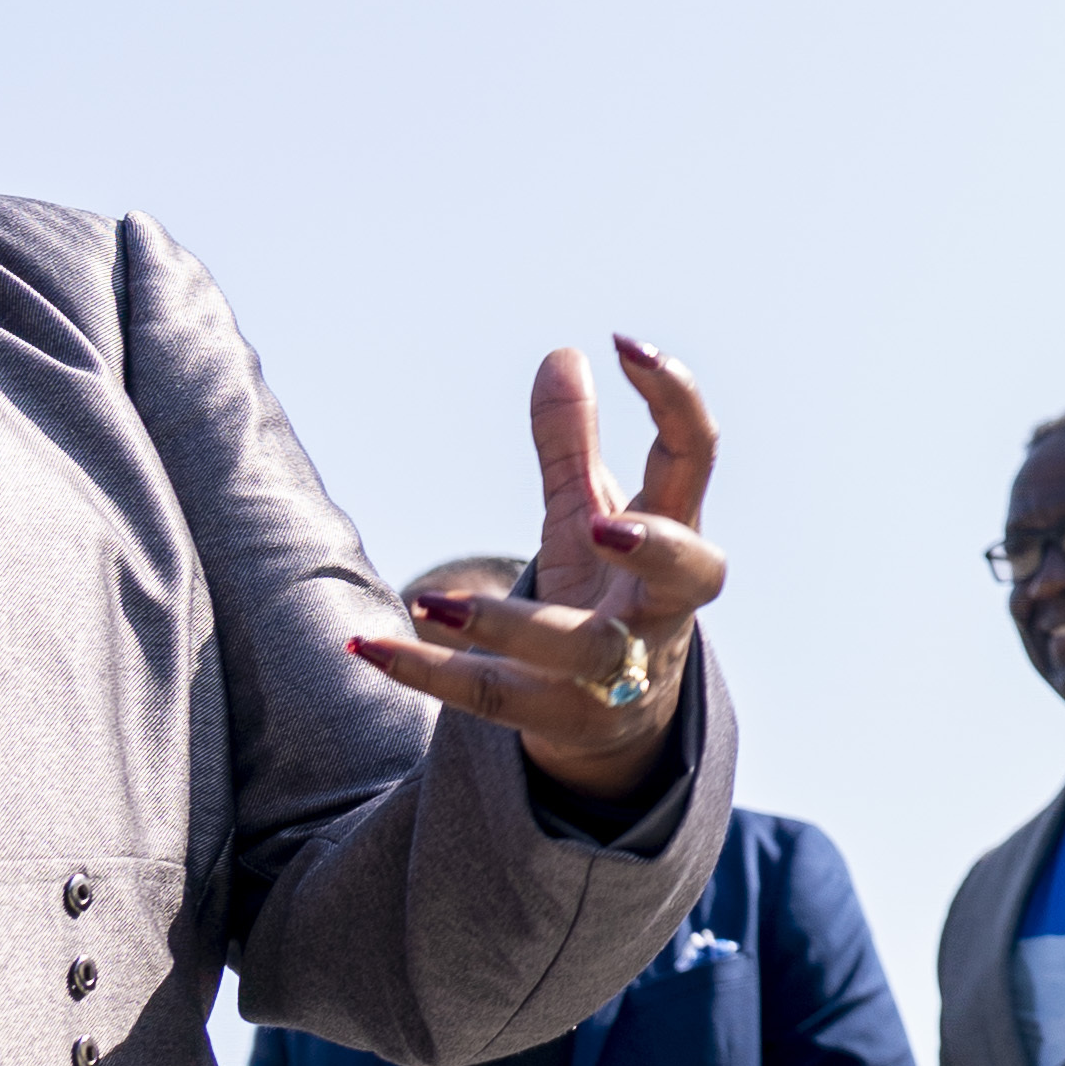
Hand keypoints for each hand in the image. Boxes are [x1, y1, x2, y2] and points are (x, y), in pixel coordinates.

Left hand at [350, 338, 723, 811]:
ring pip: (579, 650)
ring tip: (431, 598)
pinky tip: (369, 646)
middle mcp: (661, 605)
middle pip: (689, 574)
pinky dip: (428, 673)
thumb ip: (573, 446)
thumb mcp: (589, 516)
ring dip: (504, 624)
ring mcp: (618, 669)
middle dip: (655, 548)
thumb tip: (564, 355)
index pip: (695, 460)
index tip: (626, 346)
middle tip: (600, 523)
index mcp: (674, 537)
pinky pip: (496, 697)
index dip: (675, 400)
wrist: (619, 720)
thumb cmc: (609, 594)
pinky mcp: (562, 717)